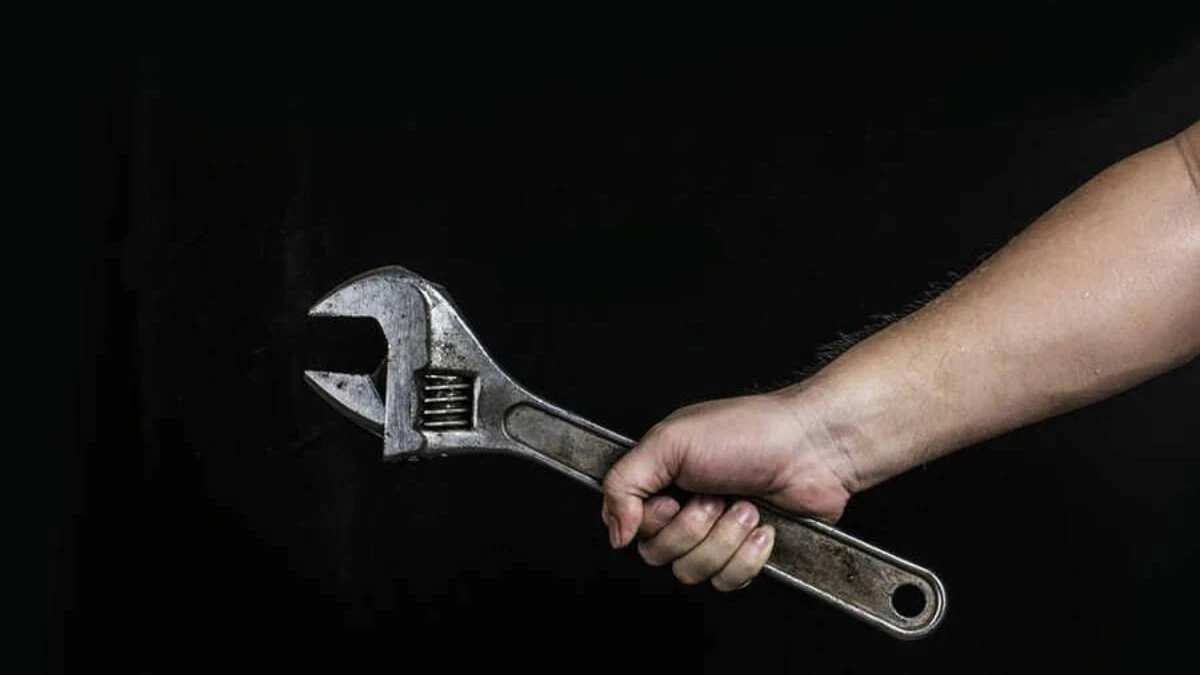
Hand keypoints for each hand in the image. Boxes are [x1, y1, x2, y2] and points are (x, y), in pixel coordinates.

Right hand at [601, 389, 857, 589]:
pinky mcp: (745, 554)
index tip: (673, 499)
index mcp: (661, 478)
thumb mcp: (670, 441)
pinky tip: (763, 526)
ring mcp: (715, 534)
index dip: (651, 521)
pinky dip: (747, 555)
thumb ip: (623, 481)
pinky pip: (727, 581)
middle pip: (658, 554)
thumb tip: (614, 531)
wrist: (814, 449)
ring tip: (745, 505)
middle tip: (715, 496)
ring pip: (693, 572)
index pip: (628, 526)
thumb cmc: (749, 432)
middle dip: (693, 528)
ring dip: (724, 538)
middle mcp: (684, 507)